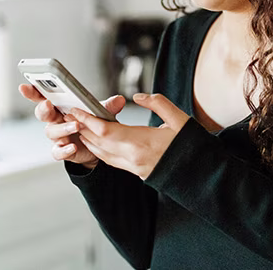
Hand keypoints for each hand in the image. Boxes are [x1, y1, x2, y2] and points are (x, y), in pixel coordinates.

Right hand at [18, 83, 125, 169]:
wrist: (98, 147)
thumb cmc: (93, 124)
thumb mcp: (101, 113)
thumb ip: (107, 107)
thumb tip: (118, 100)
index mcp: (60, 107)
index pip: (43, 97)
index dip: (32, 92)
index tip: (25, 86)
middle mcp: (55, 121)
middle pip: (42, 113)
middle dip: (43, 108)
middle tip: (49, 104)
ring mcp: (57, 137)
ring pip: (51, 132)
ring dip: (62, 128)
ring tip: (75, 126)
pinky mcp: (62, 151)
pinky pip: (58, 151)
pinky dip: (65, 149)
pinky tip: (73, 147)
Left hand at [69, 93, 189, 179]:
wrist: (202, 175)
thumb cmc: (192, 147)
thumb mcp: (179, 119)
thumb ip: (158, 103)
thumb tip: (139, 97)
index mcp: (140, 143)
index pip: (104, 130)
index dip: (87, 119)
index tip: (75, 109)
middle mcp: (132, 157)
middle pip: (97, 142)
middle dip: (81, 128)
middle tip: (70, 114)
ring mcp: (133, 167)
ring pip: (101, 153)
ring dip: (88, 139)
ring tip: (78, 125)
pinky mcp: (136, 172)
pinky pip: (110, 160)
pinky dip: (99, 149)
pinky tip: (96, 141)